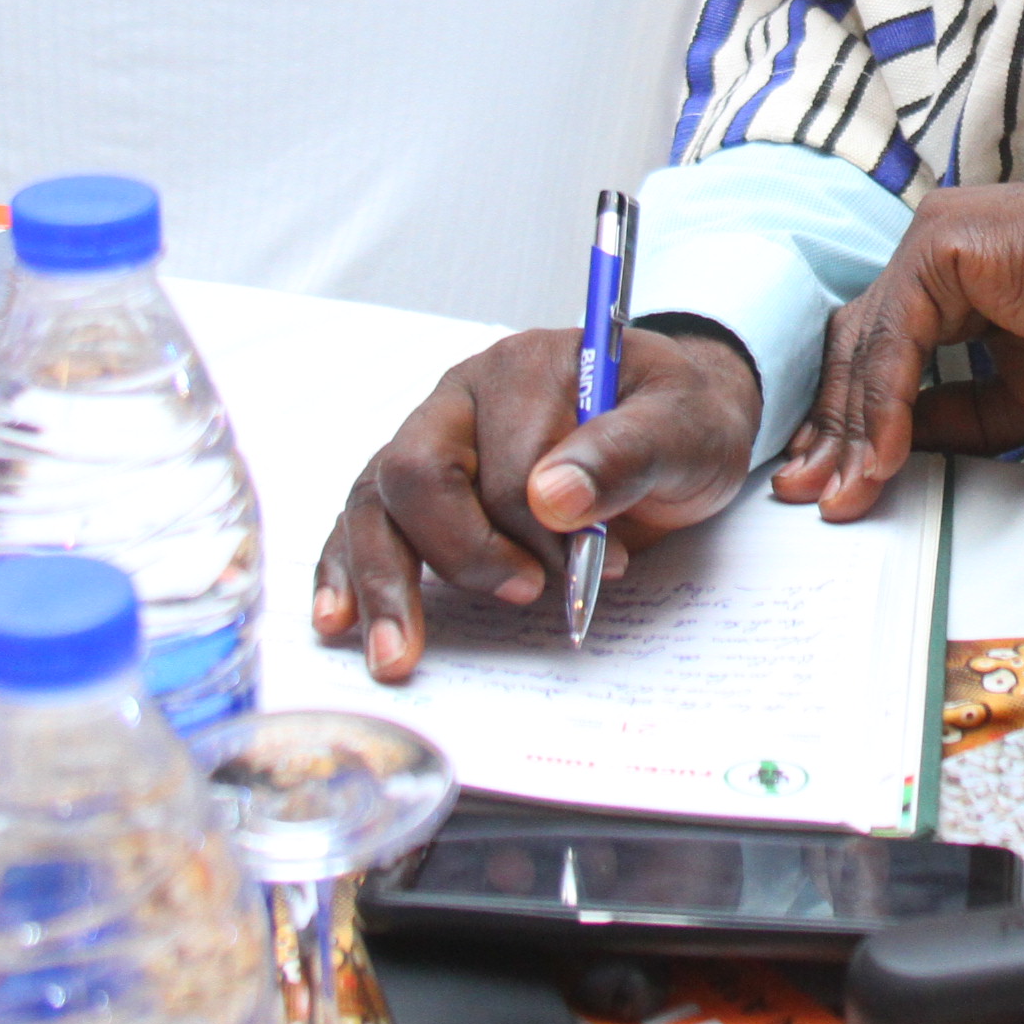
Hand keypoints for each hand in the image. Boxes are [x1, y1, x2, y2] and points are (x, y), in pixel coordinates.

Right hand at [314, 323, 759, 680]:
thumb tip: (553, 497)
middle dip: (462, 552)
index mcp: (526, 368)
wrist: (676, 425)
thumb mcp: (685, 426)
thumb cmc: (679, 421)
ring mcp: (434, 439)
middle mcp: (463, 397)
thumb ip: (627, 451)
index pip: (505, 459)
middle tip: (525, 597)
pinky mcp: (420, 488)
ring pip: (376, 501)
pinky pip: (364, 522)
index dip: (543, 526)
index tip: (597, 564)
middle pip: (417, 471)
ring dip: (384, 581)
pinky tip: (338, 619)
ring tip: (397, 655)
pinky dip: (347, 570)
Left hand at [774, 183, 1023, 520]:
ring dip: (853, 428)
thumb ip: (952, 414)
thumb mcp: (1018, 397)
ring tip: (847, 495)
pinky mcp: (942, 241)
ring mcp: (935, 237)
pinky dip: (887, 403)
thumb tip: (889, 451)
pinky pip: (897, 337)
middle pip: (858, 344)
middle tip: (810, 496)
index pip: (878, 348)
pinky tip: (886, 458)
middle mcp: (935, 247)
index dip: (850, 419)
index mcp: (953, 275)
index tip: (834, 483)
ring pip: (869, 343)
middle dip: (832, 428)